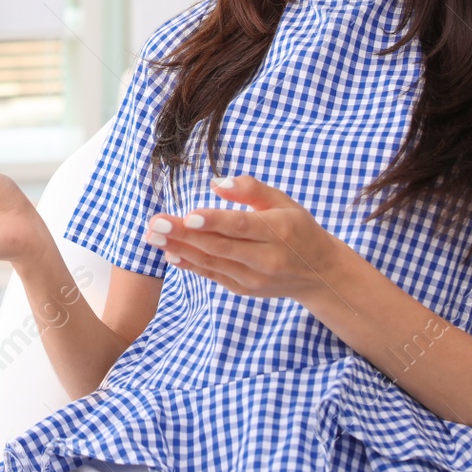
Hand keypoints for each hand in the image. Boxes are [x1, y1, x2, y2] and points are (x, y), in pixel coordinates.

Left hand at [141, 175, 348, 303]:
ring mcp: (254, 278)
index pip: (241, 226)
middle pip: (219, 246)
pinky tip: (169, 253)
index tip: (188, 216)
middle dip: (183, 234)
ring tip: (153, 236)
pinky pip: (213, 275)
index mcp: (279, 231)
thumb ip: (251, 189)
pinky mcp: (244, 289)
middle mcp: (266, 258)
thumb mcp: (284, 201)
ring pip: (212, 262)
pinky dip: (190, 264)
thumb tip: (216, 182)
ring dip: (179, 248)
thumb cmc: (298, 229)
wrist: (319, 274)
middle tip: (155, 223)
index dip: (214, 222)